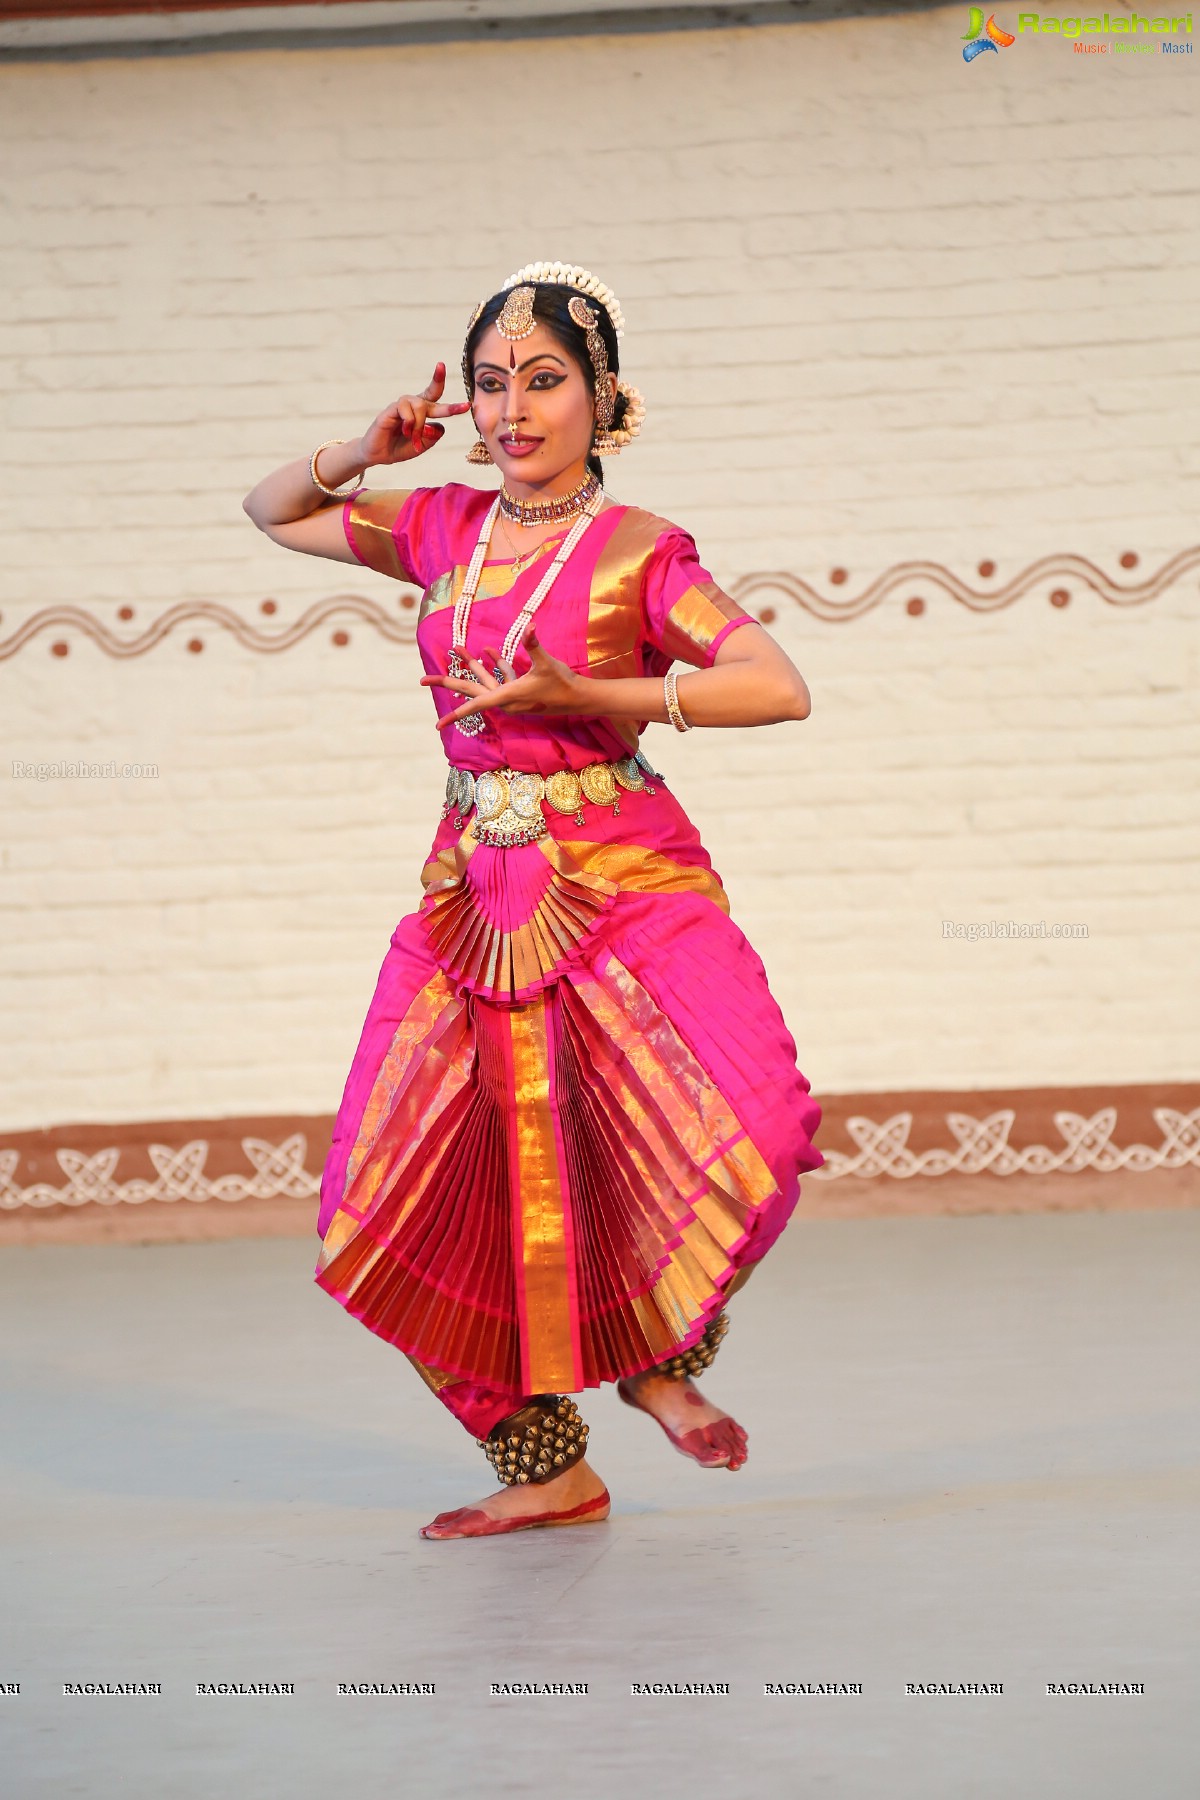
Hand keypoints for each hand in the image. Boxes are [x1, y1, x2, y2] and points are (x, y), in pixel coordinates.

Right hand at [358, 361, 471, 465]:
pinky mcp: (391, 410)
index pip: (434, 394)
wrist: (378, 455)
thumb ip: (433, 436)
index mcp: (422, 411)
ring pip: (421, 405)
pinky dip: (410, 421)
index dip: (442, 384)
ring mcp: (402, 406)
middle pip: (432, 397)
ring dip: (420, 424)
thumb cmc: (400, 447)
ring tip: (412, 437)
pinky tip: (405, 430)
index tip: (459, 386)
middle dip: (446, 398)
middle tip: (464, 406)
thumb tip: (439, 425)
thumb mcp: (422, 445)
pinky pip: (405, 408)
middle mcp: (413, 406)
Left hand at [420, 629, 585, 731]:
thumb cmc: (563, 683)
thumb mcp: (547, 663)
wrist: (579, 698)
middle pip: (470, 691)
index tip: (438, 725)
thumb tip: (529, 626)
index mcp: (507, 696)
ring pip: (484, 681)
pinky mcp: (519, 693)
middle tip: (421, 679)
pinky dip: (494, 666)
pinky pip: (500, 679)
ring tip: (457, 649)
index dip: (455, 714)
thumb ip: (534, 645)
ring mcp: (511, 697)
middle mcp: (505, 700)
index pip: (475, 705)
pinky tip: (489, 651)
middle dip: (446, 682)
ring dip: (472, 666)